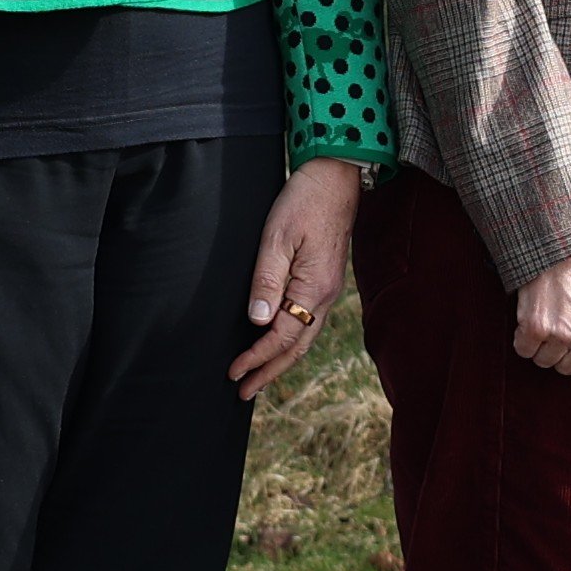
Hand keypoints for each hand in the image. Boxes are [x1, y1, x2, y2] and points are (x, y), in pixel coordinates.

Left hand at [228, 159, 366, 397]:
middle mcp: (326, 296)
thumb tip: (258, 322)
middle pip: (296, 347)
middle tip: (244, 391)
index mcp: (313, 289)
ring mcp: (329, 289)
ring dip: (281, 360)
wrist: (336, 178)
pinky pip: (309, 322)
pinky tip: (279, 343)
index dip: (256, 358)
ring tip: (259, 377)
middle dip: (269, 371)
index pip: (280, 337)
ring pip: (305, 337)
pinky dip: (292, 341)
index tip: (234, 372)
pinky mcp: (326, 280)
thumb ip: (267, 280)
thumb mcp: (276, 237)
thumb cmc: (304, 202)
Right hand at [512, 247, 570, 386]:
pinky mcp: (536, 327)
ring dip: (541, 343)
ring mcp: (563, 334)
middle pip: (567, 369)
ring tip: (548, 315)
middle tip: (561, 321)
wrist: (562, 242)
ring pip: (544, 361)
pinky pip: (523, 349)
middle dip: (561, 350)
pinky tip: (532, 315)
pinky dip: (522, 336)